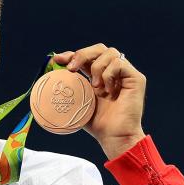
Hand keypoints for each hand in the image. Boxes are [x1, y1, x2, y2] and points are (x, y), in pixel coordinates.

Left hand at [52, 44, 145, 158]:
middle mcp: (113, 72)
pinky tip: (107, 90)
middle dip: (82, 54)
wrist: (113, 136)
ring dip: (97, 68)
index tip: (58, 59)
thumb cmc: (96, 123)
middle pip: (99, 48)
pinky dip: (109, 74)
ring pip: (110, 53)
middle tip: (71, 69)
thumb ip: (67, 85)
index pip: (87, 56)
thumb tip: (47, 72)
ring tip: (95, 87)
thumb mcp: (76, 100)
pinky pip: (119, 64)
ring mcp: (125, 74)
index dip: (72, 54)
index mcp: (98, 75)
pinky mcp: (136, 78)